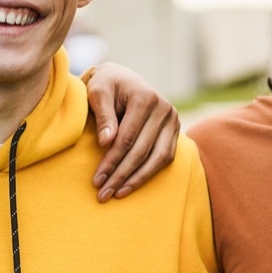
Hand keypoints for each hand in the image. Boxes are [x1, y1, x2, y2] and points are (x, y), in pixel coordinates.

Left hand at [84, 62, 179, 201]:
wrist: (122, 78)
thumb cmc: (106, 85)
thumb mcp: (98, 93)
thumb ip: (103, 116)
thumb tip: (106, 142)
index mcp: (145, 97)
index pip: (127, 137)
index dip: (111, 161)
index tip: (97, 180)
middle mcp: (164, 109)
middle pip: (142, 150)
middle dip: (121, 175)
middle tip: (103, 194)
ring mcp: (173, 120)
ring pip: (158, 158)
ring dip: (137, 179)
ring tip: (117, 193)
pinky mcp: (174, 130)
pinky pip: (165, 157)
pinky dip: (149, 173)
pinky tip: (131, 184)